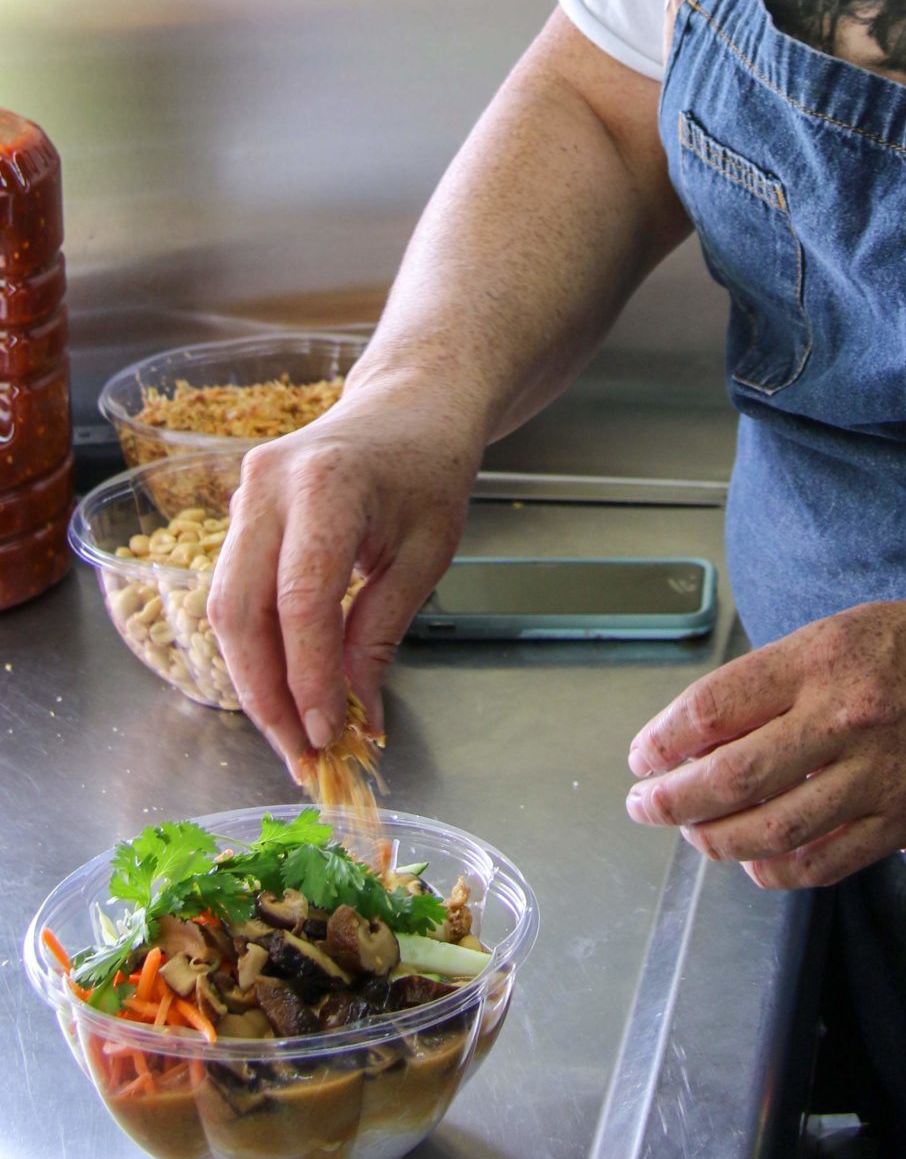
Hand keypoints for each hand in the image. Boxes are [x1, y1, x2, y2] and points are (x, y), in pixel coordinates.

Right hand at [207, 370, 475, 773]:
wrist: (408, 407)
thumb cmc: (429, 468)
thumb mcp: (426, 553)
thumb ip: (380, 634)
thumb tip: (356, 718)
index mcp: (328, 484)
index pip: (302, 598)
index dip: (307, 675)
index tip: (325, 732)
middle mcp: (270, 485)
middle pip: (239, 608)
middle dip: (264, 691)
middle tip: (299, 751)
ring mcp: (245, 493)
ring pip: (223, 605)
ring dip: (253, 677)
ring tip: (292, 731)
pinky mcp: (239, 510)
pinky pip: (232, 589)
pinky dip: (254, 645)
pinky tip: (284, 685)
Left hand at [624, 598, 905, 887]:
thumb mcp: (842, 630)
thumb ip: (777, 677)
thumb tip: (708, 726)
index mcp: (820, 660)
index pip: (716, 706)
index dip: (665, 738)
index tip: (644, 755)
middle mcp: (841, 720)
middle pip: (731, 777)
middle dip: (672, 799)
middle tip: (644, 805)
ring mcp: (873, 778)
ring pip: (770, 831)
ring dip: (715, 840)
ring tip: (693, 834)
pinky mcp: (900, 822)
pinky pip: (822, 861)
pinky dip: (776, 871)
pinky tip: (754, 862)